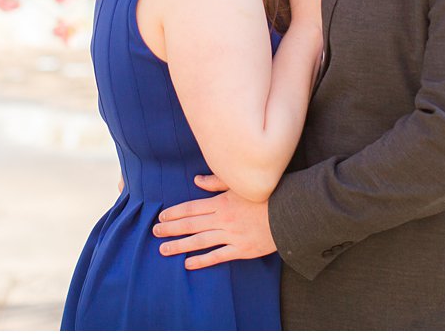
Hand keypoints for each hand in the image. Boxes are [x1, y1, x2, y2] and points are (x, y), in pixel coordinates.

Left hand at [154, 175, 276, 268]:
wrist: (290, 213)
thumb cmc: (266, 195)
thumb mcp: (240, 185)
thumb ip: (216, 182)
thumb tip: (196, 180)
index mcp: (221, 203)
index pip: (191, 208)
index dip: (174, 213)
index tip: (161, 216)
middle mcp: (223, 219)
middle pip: (191, 224)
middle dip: (171, 228)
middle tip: (155, 232)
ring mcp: (231, 235)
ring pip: (200, 242)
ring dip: (180, 245)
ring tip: (164, 249)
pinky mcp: (241, 249)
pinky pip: (218, 256)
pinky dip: (202, 260)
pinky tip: (188, 264)